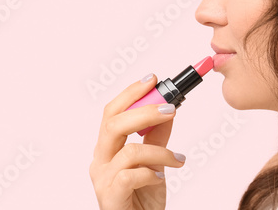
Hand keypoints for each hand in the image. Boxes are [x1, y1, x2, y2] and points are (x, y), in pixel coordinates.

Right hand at [89, 74, 185, 209]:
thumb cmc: (142, 198)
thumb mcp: (155, 162)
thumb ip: (158, 138)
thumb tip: (169, 109)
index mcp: (107, 147)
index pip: (112, 112)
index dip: (131, 93)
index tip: (153, 80)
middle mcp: (100, 160)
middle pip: (113, 123)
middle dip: (144, 111)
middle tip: (171, 108)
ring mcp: (102, 179)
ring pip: (128, 151)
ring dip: (160, 152)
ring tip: (177, 160)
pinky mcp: (110, 197)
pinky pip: (131, 176)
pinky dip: (152, 173)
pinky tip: (161, 179)